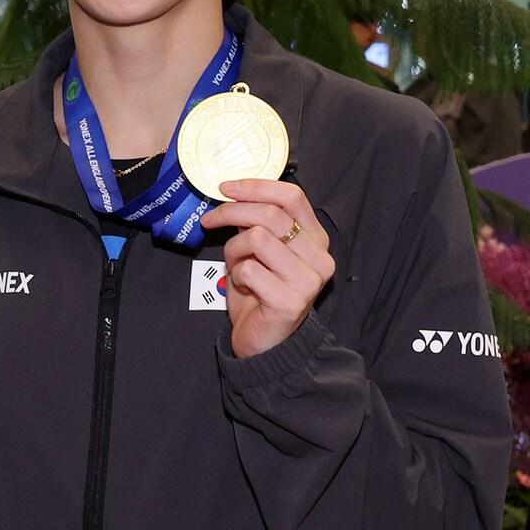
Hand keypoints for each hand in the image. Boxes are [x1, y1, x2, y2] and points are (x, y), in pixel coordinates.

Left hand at [199, 179, 333, 359]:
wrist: (266, 343)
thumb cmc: (260, 295)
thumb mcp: (260, 253)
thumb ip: (256, 226)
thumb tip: (233, 196)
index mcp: (316, 239)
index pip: (292, 197)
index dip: (256, 186)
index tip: (226, 187)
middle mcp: (320, 256)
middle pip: (270, 214)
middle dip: (231, 213)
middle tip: (209, 220)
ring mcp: (309, 279)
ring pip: (256, 238)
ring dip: (234, 249)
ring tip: (235, 266)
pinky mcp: (291, 300)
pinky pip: (249, 270)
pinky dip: (236, 275)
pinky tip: (243, 287)